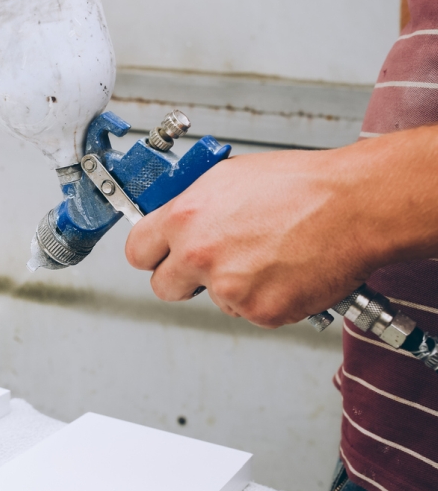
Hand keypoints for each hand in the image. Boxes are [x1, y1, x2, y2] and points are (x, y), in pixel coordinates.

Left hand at [124, 147, 378, 327]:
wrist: (353, 206)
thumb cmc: (301, 185)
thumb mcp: (227, 178)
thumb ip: (192, 205)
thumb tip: (176, 220)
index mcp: (185, 218)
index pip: (136, 251)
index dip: (149, 254)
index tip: (158, 255)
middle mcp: (199, 255)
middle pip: (163, 287)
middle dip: (182, 279)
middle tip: (210, 264)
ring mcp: (228, 289)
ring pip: (213, 300)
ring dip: (231, 287)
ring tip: (266, 255)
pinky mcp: (260, 312)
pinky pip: (249, 312)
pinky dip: (264, 298)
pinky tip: (283, 270)